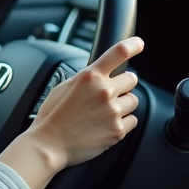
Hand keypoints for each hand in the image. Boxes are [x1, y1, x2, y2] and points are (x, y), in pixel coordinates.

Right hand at [0, 37, 142, 188]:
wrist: (49, 145)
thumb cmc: (52, 117)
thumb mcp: (63, 87)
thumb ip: (85, 78)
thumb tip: (99, 73)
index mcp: (90, 77)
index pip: (118, 53)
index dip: (132, 45)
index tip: (139, 43)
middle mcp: (104, 91)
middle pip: (132, 78)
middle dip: (122, 85)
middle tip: (109, 95)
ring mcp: (113, 111)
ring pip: (133, 100)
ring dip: (123, 105)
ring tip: (104, 113)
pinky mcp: (118, 130)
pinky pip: (132, 120)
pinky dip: (123, 123)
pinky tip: (106, 125)